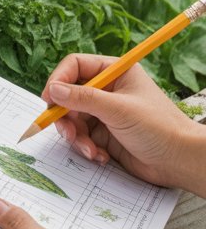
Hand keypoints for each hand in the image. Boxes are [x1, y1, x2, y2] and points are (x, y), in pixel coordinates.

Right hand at [44, 54, 203, 191]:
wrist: (180, 162)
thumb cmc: (160, 128)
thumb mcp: (119, 110)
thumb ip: (83, 98)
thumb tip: (53, 90)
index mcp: (115, 72)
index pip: (75, 66)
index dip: (58, 80)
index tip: (49, 98)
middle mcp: (107, 89)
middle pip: (68, 94)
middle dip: (65, 116)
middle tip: (67, 131)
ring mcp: (104, 112)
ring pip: (71, 118)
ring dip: (76, 136)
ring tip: (88, 148)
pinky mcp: (103, 133)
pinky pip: (80, 136)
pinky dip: (85, 147)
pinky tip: (100, 155)